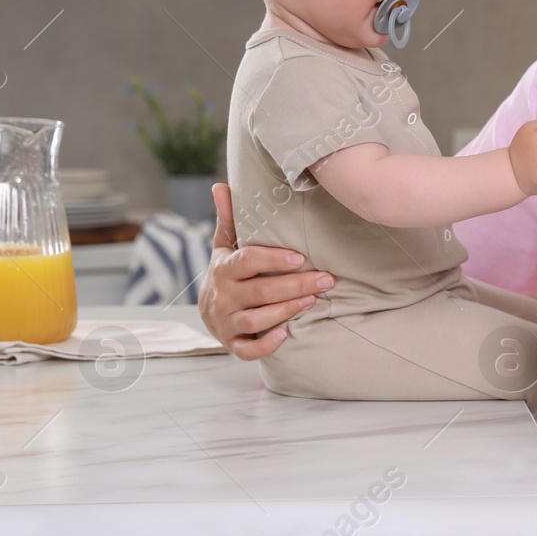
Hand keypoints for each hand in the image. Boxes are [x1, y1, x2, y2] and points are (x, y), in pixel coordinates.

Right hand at [198, 182, 334, 359]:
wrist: (209, 310)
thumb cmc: (228, 272)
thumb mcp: (226, 246)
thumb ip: (230, 218)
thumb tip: (221, 185)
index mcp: (223, 269)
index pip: (247, 261)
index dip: (273, 259)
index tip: (301, 257)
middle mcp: (223, 297)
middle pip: (260, 291)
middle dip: (296, 285)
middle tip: (327, 279)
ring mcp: (226, 322)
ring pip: (257, 319)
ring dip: (286, 310)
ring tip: (313, 301)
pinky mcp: (232, 343)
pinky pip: (247, 349)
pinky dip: (266, 345)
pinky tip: (286, 335)